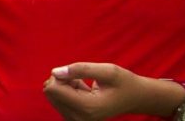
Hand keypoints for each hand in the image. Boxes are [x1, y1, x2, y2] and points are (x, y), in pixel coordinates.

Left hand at [43, 63, 184, 120]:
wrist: (134, 98)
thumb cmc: (124, 83)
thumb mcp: (108, 71)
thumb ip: (81, 69)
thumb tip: (55, 72)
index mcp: (87, 108)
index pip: (53, 89)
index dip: (61, 75)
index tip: (76, 72)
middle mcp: (79, 118)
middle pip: (50, 92)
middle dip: (61, 80)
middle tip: (81, 78)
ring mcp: (76, 120)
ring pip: (52, 96)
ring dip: (65, 86)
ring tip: (84, 85)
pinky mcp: (73, 119)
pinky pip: (57, 100)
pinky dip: (67, 92)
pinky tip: (83, 91)